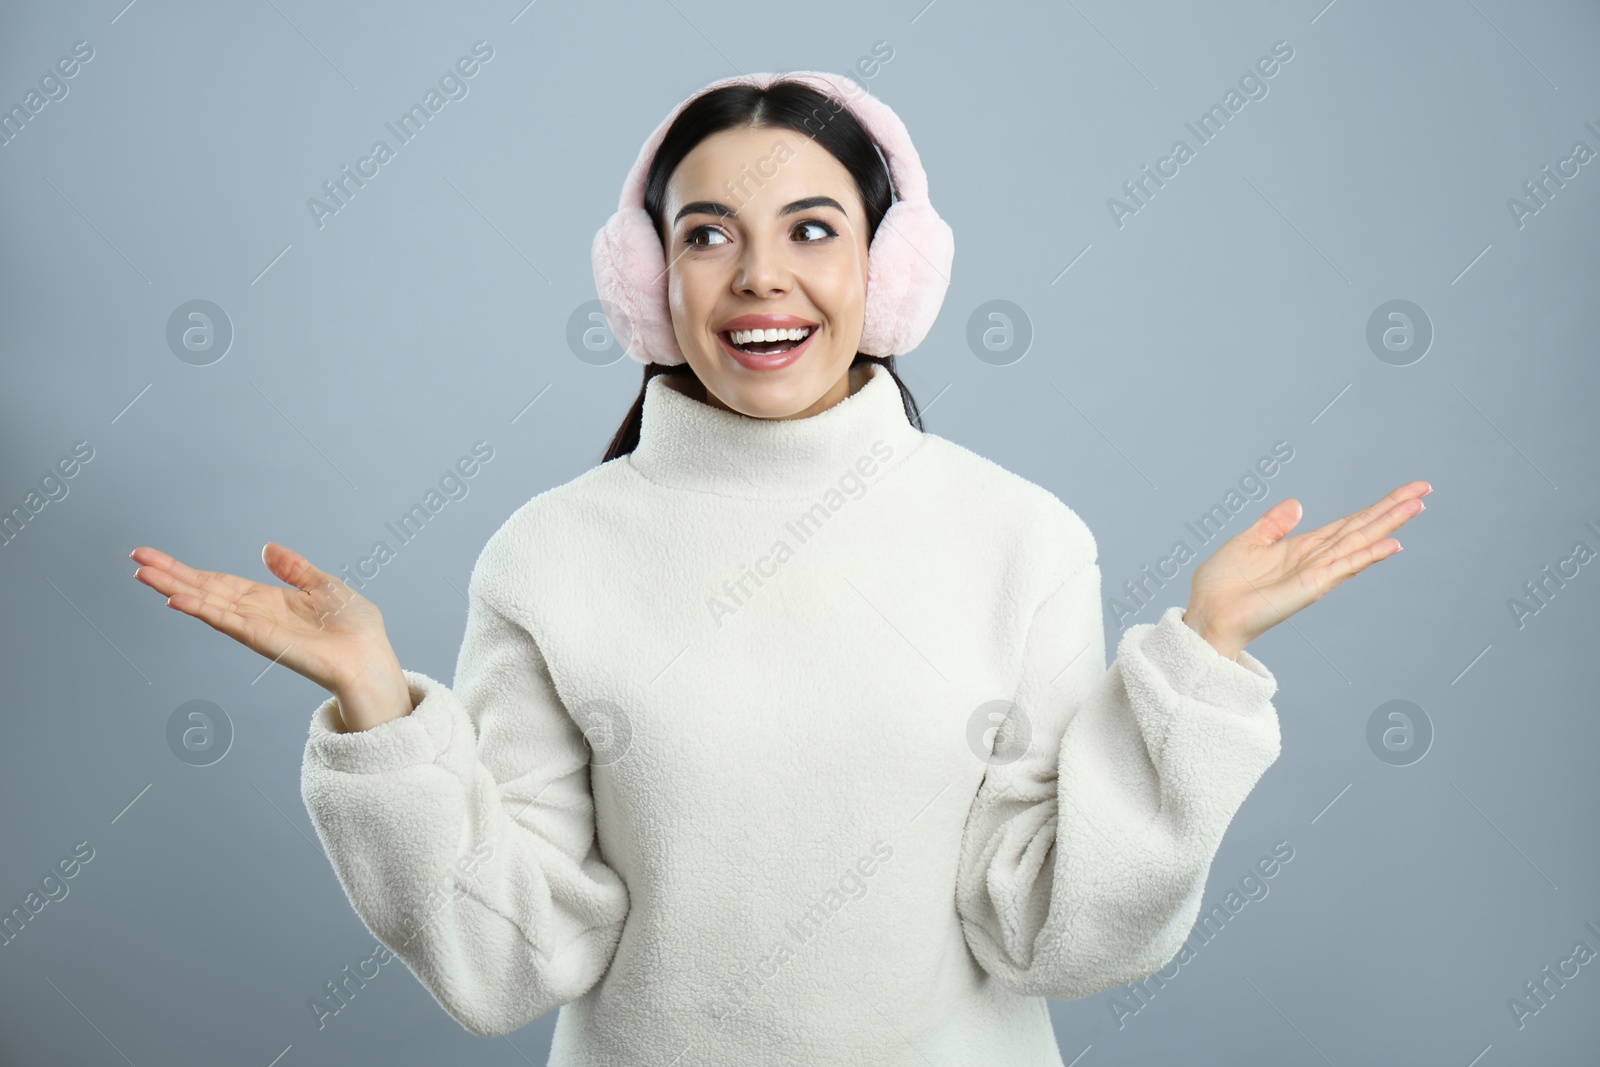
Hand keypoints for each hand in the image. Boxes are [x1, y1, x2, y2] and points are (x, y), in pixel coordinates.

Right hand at [130, 542, 399, 698]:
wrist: (370, 657)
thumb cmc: (354, 628)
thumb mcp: (322, 585)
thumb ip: (293, 568)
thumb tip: (267, 548)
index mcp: (267, 600)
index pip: (217, 582)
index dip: (187, 570)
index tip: (154, 557)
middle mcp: (255, 614)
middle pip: (204, 590)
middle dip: (170, 575)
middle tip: (136, 559)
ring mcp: (257, 627)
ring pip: (207, 604)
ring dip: (175, 589)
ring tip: (143, 575)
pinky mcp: (265, 639)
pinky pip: (228, 622)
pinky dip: (202, 610)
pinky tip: (177, 600)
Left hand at [1183, 480, 1431, 659]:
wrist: (1206, 615)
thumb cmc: (1221, 586)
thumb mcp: (1247, 542)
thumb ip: (1273, 524)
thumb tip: (1297, 504)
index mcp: (1302, 548)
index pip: (1348, 523)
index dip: (1376, 507)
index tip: (1406, 491)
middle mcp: (1315, 560)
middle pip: (1362, 529)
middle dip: (1393, 509)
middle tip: (1425, 490)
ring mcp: (1316, 574)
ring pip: (1360, 543)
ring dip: (1389, 525)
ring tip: (1417, 506)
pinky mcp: (1309, 587)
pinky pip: (1343, 567)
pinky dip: (1368, 556)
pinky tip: (1392, 545)